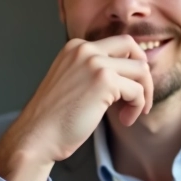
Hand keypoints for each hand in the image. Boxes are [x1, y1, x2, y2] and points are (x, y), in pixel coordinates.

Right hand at [0, 35, 153, 180]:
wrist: (37, 136)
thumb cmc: (55, 118)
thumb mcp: (73, 81)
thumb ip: (94, 72)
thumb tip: (129, 75)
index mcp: (76, 48)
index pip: (117, 44)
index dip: (129, 65)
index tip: (128, 88)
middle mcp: (85, 49)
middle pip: (132, 47)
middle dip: (142, 72)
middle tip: (139, 96)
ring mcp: (95, 63)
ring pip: (141, 69)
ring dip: (143, 93)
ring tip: (129, 114)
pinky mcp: (105, 81)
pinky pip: (137, 91)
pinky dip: (137, 107)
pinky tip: (125, 120)